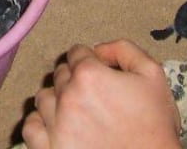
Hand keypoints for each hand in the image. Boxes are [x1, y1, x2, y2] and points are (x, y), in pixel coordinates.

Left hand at [22, 40, 180, 148]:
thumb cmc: (155, 128)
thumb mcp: (153, 76)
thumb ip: (124, 50)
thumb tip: (99, 48)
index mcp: (89, 74)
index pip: (77, 52)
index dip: (90, 61)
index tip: (100, 74)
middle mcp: (67, 96)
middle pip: (60, 73)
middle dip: (75, 79)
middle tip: (94, 96)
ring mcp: (56, 124)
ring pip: (43, 97)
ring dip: (57, 100)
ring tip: (77, 112)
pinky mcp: (50, 148)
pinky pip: (31, 127)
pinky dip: (41, 124)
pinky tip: (57, 126)